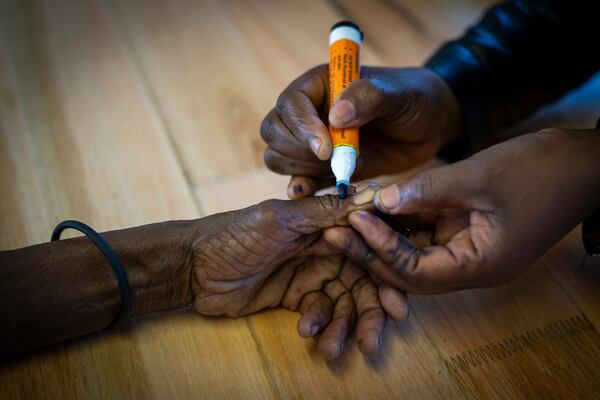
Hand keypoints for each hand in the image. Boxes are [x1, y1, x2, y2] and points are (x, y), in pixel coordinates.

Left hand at [190, 186, 407, 357]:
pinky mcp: (296, 298)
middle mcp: (324, 249)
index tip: (398, 302)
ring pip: (342, 304)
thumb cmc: (235, 235)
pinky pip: (319, 314)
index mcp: (324, 224)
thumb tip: (372, 195)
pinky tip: (306, 331)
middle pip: (361, 282)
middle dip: (370, 312)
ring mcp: (310, 275)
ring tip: (333, 348)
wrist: (194, 268)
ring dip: (343, 327)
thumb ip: (324, 211)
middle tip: (374, 339)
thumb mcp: (279, 219)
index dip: (385, 274)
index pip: (367, 247)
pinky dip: (318, 325)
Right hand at [260, 65, 461, 198]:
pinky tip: (314, 193)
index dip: (302, 128)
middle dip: (300, 152)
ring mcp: (312, 141)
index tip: (327, 149)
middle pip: (275, 132)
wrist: (430, 126)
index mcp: (319, 86)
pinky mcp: (322, 168)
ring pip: (279, 157)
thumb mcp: (397, 94)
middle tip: (336, 160)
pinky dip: (303, 188)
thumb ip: (368, 98)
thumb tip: (335, 115)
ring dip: (304, 170)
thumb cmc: (414, 100)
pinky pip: (298, 178)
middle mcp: (308, 112)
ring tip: (348, 168)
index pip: (290, 105)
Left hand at [324, 129, 599, 292]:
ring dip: (383, 234)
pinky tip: (377, 204)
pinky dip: (402, 220)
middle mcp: (470, 266)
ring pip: (414, 252)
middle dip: (371, 249)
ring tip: (347, 216)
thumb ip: (427, 191)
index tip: (354, 221)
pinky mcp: (467, 231)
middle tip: (334, 229)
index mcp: (479, 265)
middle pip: (408, 270)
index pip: (416, 273)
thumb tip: (380, 199)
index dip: (381, 248)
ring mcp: (468, 250)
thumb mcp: (479, 177)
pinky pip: (426, 233)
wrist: (583, 164)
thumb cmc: (540, 171)